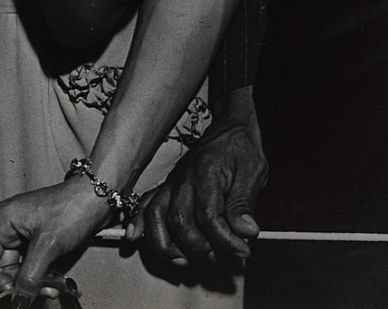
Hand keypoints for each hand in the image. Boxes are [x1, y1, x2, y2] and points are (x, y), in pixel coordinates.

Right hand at [0, 177, 110, 307]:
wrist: (97, 198)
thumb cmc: (72, 207)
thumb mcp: (48, 245)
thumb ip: (29, 276)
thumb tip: (18, 299)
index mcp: (4, 220)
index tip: (9, 293)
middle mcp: (11, 225)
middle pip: (1, 265)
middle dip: (17, 284)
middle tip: (32, 297)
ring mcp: (25, 232)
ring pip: (19, 267)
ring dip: (32, 283)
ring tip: (49, 290)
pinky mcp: (39, 239)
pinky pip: (32, 264)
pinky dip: (40, 276)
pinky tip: (53, 284)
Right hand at [134, 89, 266, 265]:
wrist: (228, 127)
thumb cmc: (241, 148)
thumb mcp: (253, 171)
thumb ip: (245, 203)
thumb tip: (247, 232)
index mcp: (206, 174)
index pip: (208, 217)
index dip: (225, 241)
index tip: (243, 250)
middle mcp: (184, 179)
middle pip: (180, 221)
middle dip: (199, 247)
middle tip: (220, 254)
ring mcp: (172, 183)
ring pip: (157, 216)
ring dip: (167, 243)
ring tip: (185, 259)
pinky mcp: (168, 187)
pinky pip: (146, 204)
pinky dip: (138, 222)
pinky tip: (135, 237)